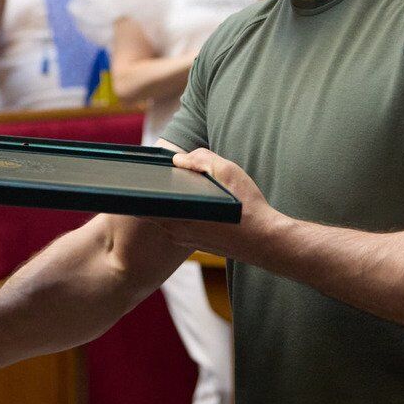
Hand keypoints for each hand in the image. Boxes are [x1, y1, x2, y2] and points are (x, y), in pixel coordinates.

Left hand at [146, 147, 285, 265]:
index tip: (139, 174)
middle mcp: (176, 229)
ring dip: (168, 202)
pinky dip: (179, 213)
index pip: (145, 200)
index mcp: (178, 212)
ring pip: (165, 216)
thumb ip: (200, 159)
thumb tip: (178, 159)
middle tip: (156, 176)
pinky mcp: (194, 243)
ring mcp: (184, 238)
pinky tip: (193, 202)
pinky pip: (177, 225)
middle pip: (152, 207)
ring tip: (177, 186)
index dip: (140, 186)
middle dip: (154, 191)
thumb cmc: (247, 207)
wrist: (265, 241)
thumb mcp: (227, 172)